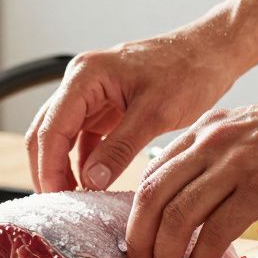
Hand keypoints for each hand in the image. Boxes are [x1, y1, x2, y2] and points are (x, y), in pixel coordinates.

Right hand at [26, 21, 247, 193]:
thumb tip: (90, 181)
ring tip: (72, 199)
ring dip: (62, 166)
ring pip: (61, 135)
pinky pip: (83, 138)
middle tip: (58, 204)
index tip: (56, 197)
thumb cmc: (189, 71)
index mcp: (86, 75)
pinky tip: (91, 185)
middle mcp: (81, 81)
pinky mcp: (104, 106)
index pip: (51, 126)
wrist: (211, 52)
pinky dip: (82, 162)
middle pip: (46, 131)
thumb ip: (119, 148)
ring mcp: (90, 94)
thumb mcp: (155, 113)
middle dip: (47, 168)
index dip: (48, 165)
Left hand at [124, 91, 257, 257]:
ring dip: (164, 257)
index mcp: (208, 128)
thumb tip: (199, 200)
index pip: (152, 175)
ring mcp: (237, 161)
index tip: (136, 246)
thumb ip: (223, 159)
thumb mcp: (257, 133)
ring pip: (178, 217)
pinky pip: (216, 231)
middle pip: (152, 197)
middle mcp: (213, 140)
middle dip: (137, 241)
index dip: (137, 216)